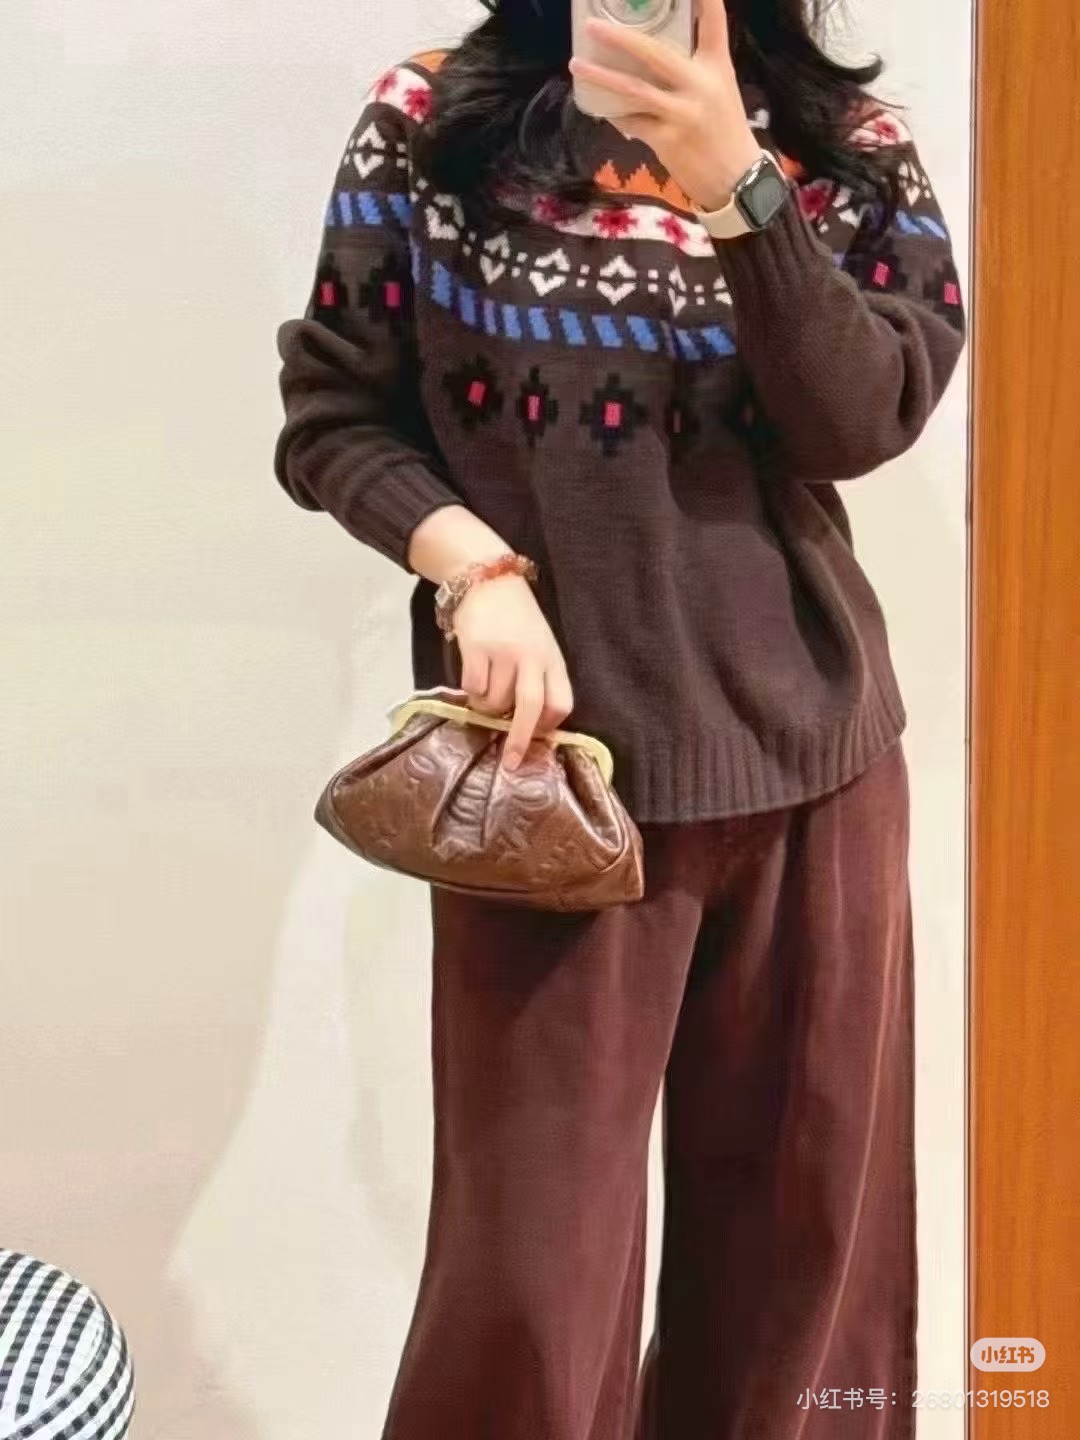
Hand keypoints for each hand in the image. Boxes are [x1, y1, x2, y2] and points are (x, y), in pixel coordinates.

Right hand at [454, 575, 574, 771]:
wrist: (489, 580)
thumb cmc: (516, 621)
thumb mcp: (539, 647)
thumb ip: (538, 679)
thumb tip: (528, 725)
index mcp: (552, 660)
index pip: (562, 703)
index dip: (549, 726)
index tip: (537, 737)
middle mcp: (531, 658)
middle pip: (531, 708)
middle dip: (521, 741)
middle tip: (511, 764)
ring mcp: (503, 652)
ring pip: (494, 703)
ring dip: (486, 708)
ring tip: (485, 688)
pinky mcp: (476, 648)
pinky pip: (472, 688)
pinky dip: (469, 692)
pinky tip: (473, 674)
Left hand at [567, 0, 763, 212]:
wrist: (735, 178)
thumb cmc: (725, 130)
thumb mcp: (720, 89)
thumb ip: (694, 68)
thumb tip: (654, 51)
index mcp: (717, 65)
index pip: (712, 20)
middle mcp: (700, 84)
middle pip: (654, 52)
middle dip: (620, 38)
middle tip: (592, 26)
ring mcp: (681, 113)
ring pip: (634, 89)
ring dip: (602, 78)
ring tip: (576, 65)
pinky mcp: (667, 139)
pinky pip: (632, 122)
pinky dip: (616, 115)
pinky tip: (602, 108)